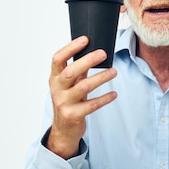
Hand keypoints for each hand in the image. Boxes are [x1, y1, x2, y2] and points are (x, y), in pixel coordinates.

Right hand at [47, 36, 117, 158]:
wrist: (63, 129)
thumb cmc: (69, 101)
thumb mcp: (69, 84)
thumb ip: (78, 70)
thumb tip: (94, 51)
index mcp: (55, 78)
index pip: (58, 59)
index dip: (70, 48)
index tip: (85, 39)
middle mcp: (57, 89)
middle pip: (71, 72)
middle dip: (88, 61)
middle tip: (103, 54)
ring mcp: (64, 103)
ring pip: (83, 87)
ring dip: (101, 78)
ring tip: (114, 72)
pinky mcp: (73, 115)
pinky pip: (92, 105)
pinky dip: (105, 98)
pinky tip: (114, 94)